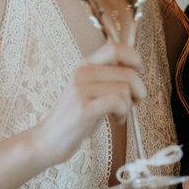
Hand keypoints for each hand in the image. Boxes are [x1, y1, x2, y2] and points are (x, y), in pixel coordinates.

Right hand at [32, 42, 145, 167]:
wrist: (49, 139)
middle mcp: (83, 73)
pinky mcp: (84, 108)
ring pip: (125, 89)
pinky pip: (118, 102)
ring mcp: (82, 89)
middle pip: (128, 73)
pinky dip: (123, 113)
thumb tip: (136, 70)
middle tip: (133, 102)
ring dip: (129, 105)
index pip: (115, 48)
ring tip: (119, 114)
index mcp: (86, 65)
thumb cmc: (75, 117)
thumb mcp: (92, 89)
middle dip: (139, 90)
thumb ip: (109, 77)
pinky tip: (116, 120)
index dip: (134, 58)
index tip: (139, 72)